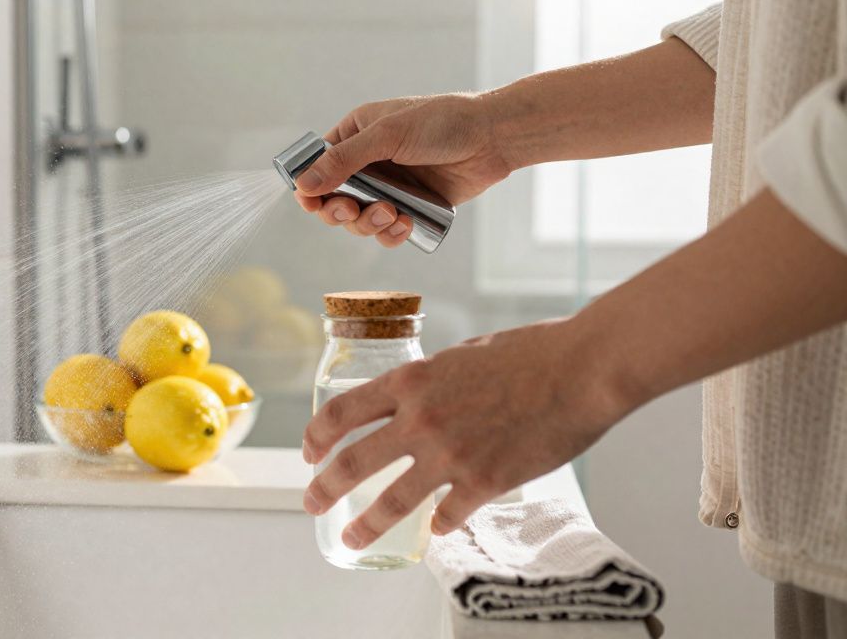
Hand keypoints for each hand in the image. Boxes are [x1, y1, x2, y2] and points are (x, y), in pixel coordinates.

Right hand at [295, 93, 512, 247]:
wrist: (492, 138)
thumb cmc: (442, 123)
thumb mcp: (388, 135)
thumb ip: (344, 160)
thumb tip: (304, 184)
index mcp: (355, 135)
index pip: (317, 167)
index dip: (310, 188)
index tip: (311, 203)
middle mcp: (367, 163)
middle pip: (332, 200)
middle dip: (340, 211)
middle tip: (351, 209)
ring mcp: (388, 187)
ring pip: (358, 220)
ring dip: (368, 223)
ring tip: (392, 214)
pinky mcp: (410, 207)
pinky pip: (387, 231)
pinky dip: (391, 233)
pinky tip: (406, 224)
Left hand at [300, 319, 625, 546]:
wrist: (582, 369)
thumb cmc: (530, 352)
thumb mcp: (462, 354)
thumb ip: (433, 380)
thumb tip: (419, 396)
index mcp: (411, 382)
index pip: (341, 412)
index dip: (316, 436)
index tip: (310, 452)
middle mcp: (420, 420)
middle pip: (352, 462)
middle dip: (323, 488)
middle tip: (311, 503)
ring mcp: (451, 455)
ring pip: (391, 501)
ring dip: (364, 525)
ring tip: (350, 539)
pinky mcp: (486, 482)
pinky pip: (449, 515)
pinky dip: (440, 524)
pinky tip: (437, 529)